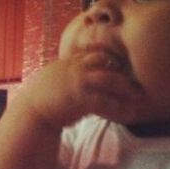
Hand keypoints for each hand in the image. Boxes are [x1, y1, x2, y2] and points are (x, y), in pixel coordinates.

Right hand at [21, 20, 143, 129]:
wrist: (30, 114)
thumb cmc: (41, 102)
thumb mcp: (53, 81)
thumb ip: (67, 75)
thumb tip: (79, 79)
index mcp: (68, 62)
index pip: (94, 53)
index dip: (111, 59)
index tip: (123, 67)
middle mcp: (74, 68)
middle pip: (105, 61)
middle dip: (123, 70)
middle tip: (137, 81)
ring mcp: (77, 82)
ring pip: (109, 80)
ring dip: (126, 89)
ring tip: (139, 97)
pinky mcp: (80, 99)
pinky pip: (105, 102)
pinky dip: (119, 109)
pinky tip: (128, 115)